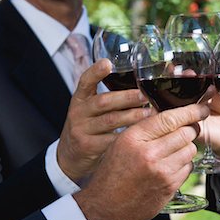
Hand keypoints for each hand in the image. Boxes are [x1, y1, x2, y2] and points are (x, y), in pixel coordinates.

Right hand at [57, 59, 150, 181]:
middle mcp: (79, 112)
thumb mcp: (92, 111)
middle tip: (145, 95)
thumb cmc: (90, 128)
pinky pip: (111, 140)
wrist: (70, 157)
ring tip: (150, 114)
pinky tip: (142, 134)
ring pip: (110, 121)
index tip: (108, 63)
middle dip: (127, 97)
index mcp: (80, 99)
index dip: (96, 72)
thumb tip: (142, 88)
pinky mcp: (87, 146)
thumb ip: (110, 99)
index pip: (85, 81)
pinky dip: (128, 136)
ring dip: (132, 116)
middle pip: (104, 101)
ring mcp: (81, 129)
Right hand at [74, 103, 209, 219]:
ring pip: (191, 150)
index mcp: (134, 138)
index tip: (202, 109)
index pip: (170, 118)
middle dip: (191, 128)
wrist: (105, 207)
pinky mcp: (170, 187)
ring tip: (173, 150)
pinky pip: (189, 168)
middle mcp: (150, 154)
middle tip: (188, 129)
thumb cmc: (111, 173)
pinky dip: (184, 164)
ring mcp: (162, 172)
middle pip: (186, 132)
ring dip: (187, 147)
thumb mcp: (120, 143)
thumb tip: (172, 116)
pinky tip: (170, 166)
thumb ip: (145, 128)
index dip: (191, 111)